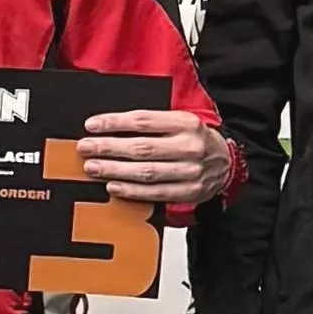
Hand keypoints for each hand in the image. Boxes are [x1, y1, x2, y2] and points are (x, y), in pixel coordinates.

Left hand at [78, 108, 232, 204]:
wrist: (227, 162)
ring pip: (146, 172)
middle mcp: (190, 146)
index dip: (114, 123)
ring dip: (114, 170)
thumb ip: (151, 123)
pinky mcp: (190, 192)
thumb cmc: (195, 139)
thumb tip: (110, 127)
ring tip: (93, 167)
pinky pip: (155, 193)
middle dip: (108, 148)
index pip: (143, 120)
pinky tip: (113, 186)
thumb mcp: (179, 122)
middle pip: (141, 147)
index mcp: (186, 123)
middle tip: (85, 148)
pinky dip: (131, 190)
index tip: (92, 125)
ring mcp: (191, 171)